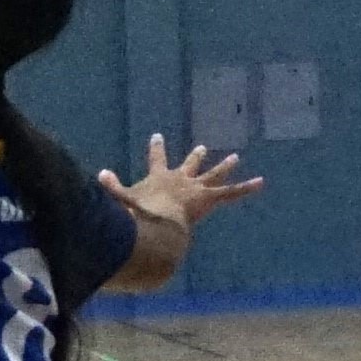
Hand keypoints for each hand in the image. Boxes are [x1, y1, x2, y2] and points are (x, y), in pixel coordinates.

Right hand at [103, 135, 266, 230]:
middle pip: (190, 165)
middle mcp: (181, 179)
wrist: (159, 224)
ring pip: (214, 175)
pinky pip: (231, 192)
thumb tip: (99, 175)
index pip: (157, 159)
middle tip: (202, 148)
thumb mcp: (122, 200)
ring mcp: (197, 188)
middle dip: (196, 157)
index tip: (157, 136)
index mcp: (160, 178)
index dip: (157, 148)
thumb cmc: (139, 215)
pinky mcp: (209, 199)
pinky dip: (246, 187)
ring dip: (225, 166)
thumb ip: (112, 189)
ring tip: (235, 157)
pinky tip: (261, 182)